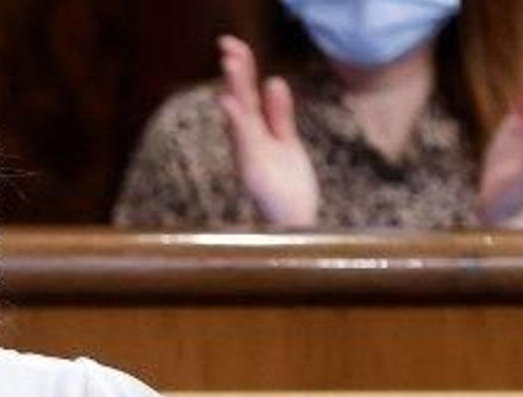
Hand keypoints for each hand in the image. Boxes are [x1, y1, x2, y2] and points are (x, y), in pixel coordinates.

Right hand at [215, 35, 319, 226]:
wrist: (294, 226)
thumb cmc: (288, 189)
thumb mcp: (286, 142)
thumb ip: (279, 114)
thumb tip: (273, 80)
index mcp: (256, 133)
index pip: (247, 94)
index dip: (242, 69)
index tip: (235, 44)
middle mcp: (249, 142)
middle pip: (241, 100)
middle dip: (236, 73)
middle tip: (228, 45)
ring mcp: (250, 156)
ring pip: (240, 116)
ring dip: (235, 88)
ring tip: (230, 62)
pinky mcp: (254, 171)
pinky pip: (244, 142)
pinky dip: (236, 122)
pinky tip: (229, 103)